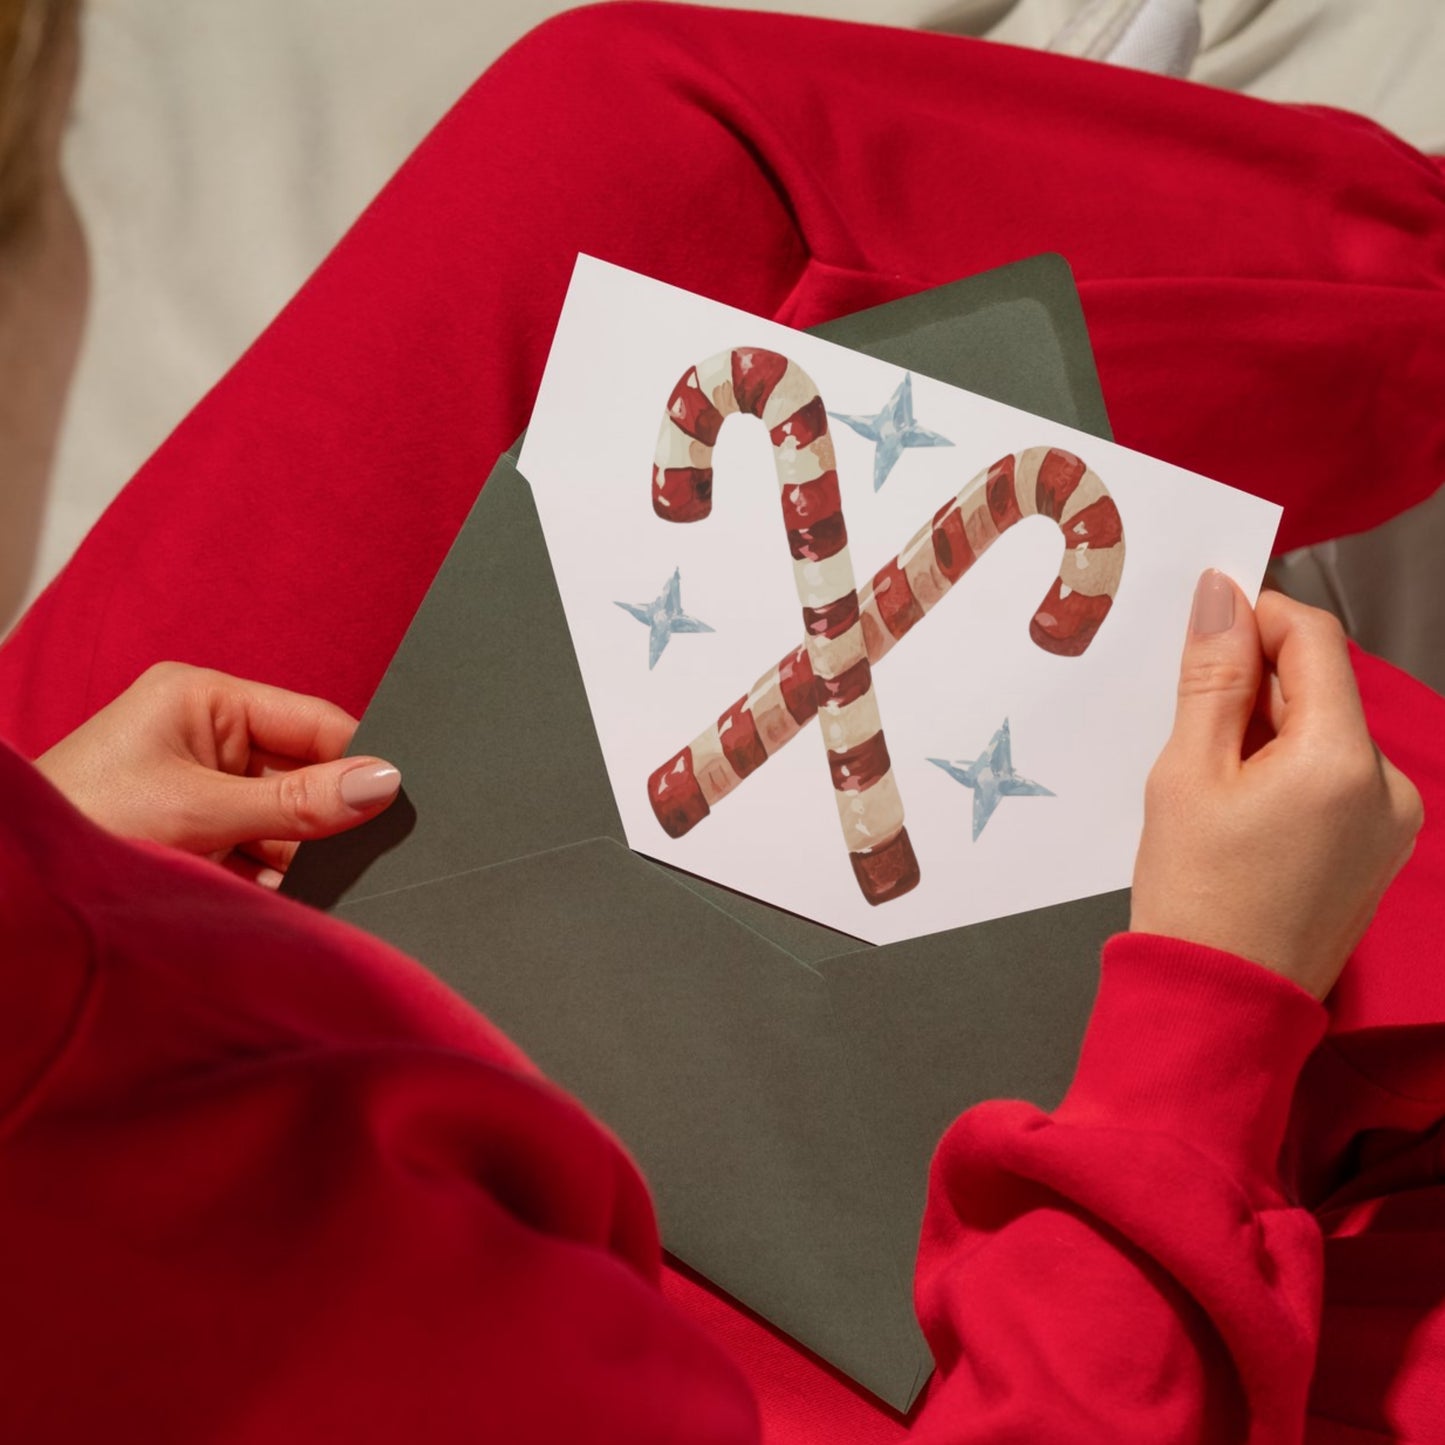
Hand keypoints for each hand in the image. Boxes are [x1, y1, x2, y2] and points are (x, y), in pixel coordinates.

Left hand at [36, 662, 400, 886]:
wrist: (15, 888)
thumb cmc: (81, 823)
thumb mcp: (201, 812)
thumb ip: (299, 802)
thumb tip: (384, 783)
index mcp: (204, 698)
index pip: (314, 721)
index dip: (357, 761)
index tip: (397, 804)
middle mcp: (205, 734)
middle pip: (303, 774)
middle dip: (319, 820)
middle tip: (343, 858)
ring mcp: (199, 785)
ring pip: (284, 819)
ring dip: (291, 856)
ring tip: (275, 882)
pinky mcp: (194, 831)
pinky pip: (259, 849)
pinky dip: (268, 876)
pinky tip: (262, 895)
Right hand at [1130, 572, 1422, 999]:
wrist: (1221, 1004)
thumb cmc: (1195, 898)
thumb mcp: (1185, 773)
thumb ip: (1212, 677)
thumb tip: (1222, 595)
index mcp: (1341, 759)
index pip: (1314, 638)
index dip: (1257, 615)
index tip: (1205, 622)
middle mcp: (1386, 783)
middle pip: (1321, 687)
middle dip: (1255, 683)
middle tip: (1188, 720)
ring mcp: (1391, 821)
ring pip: (1325, 731)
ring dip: (1267, 728)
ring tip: (1209, 780)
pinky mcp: (1379, 849)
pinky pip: (1334, 777)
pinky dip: (1286, 769)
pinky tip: (1239, 809)